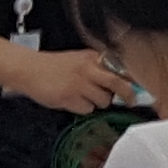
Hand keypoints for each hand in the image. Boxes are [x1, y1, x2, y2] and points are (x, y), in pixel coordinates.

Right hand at [0, 47, 132, 116]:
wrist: (28, 69)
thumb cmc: (54, 67)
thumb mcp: (80, 60)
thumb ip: (98, 69)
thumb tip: (122, 83)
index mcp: (92, 57)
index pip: (120, 69)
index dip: (131, 81)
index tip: (138, 89)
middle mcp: (88, 69)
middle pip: (118, 83)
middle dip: (128, 95)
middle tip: (131, 101)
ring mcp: (79, 83)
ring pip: (103, 100)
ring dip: (98, 103)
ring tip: (83, 96)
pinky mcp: (69, 97)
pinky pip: (87, 109)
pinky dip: (82, 108)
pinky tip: (72, 100)